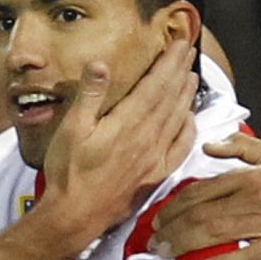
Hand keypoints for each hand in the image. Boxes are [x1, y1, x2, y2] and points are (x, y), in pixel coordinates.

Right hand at [38, 37, 197, 249]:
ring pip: (178, 118)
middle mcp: (147, 137)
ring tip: (192, 75)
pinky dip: (188, 129)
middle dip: (181, 71)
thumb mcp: (72, 128)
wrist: (75, 216)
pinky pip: (180, 148)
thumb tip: (101, 63)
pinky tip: (190, 119)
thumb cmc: (68, 172)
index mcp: (128, 122)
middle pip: (171, 97)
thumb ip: (90, 95)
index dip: (169, 62)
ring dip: (186, 95)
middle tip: (189, 51)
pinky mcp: (155, 175)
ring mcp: (155, 157)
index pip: (156, 84)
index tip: (179, 43)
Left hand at [149, 133, 260, 259]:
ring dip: (184, 245)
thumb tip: (207, 145)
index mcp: (250, 177)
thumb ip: (242, 147)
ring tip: (164, 254)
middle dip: (171, 229)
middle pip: (201, 213)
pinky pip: (245, 256)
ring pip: (215, 233)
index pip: (200, 191)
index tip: (157, 222)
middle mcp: (256, 196)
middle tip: (153, 243)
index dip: (173, 207)